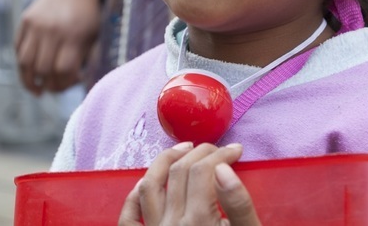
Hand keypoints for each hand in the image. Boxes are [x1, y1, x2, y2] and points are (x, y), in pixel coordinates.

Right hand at [15, 0, 101, 94]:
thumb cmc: (86, 17)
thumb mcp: (94, 36)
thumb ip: (85, 60)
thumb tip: (74, 84)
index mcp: (74, 34)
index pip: (63, 70)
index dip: (65, 84)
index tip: (69, 84)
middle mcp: (53, 29)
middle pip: (43, 69)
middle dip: (48, 85)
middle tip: (52, 89)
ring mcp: (36, 25)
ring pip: (25, 62)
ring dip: (29, 81)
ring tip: (36, 89)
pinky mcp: (25, 21)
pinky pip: (18, 49)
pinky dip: (22, 65)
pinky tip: (30, 71)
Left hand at [119, 142, 259, 225]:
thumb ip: (239, 204)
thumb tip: (222, 169)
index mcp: (199, 222)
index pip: (203, 171)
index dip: (221, 154)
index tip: (236, 150)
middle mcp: (171, 225)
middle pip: (178, 173)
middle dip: (199, 153)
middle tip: (216, 149)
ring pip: (148, 187)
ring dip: (164, 163)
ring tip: (182, 151)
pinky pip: (128, 217)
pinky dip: (134, 197)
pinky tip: (144, 185)